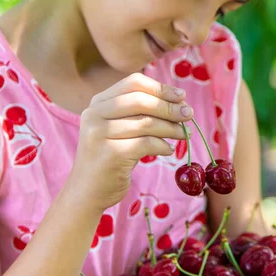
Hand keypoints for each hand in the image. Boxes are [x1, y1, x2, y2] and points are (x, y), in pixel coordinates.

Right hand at [68, 73, 192, 211]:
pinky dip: (163, 145)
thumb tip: (178, 103)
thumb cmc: (109, 159)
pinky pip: (146, 143)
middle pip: (141, 100)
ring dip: (171, 128)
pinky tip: (169, 150)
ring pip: (146, 122)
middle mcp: (94, 114)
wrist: (86, 192)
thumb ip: (138, 114)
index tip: (181, 96)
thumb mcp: (118, 130)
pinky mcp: (110, 153)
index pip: (133, 83)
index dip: (160, 88)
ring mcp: (99, 133)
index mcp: (97, 103)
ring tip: (185, 134)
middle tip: (189, 115)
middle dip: (169, 107)